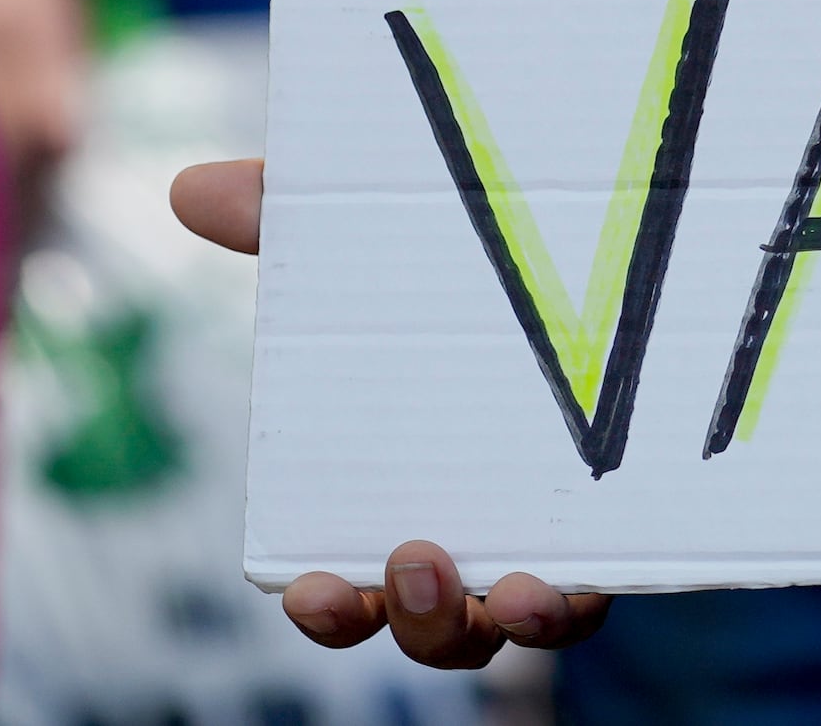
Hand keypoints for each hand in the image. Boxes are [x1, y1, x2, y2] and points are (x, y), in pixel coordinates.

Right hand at [153, 171, 622, 676]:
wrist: (610, 254)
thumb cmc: (449, 278)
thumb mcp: (364, 246)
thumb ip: (280, 223)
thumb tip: (190, 189)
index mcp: (394, 502)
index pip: (349, 592)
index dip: (328, 611)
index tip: (308, 589)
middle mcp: (473, 544)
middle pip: (437, 631)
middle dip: (418, 623)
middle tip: (413, 564)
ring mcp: (553, 542)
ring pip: (525, 627)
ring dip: (510, 625)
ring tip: (510, 589)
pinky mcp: (630, 525)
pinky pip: (612, 585)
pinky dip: (592, 593)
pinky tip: (588, 575)